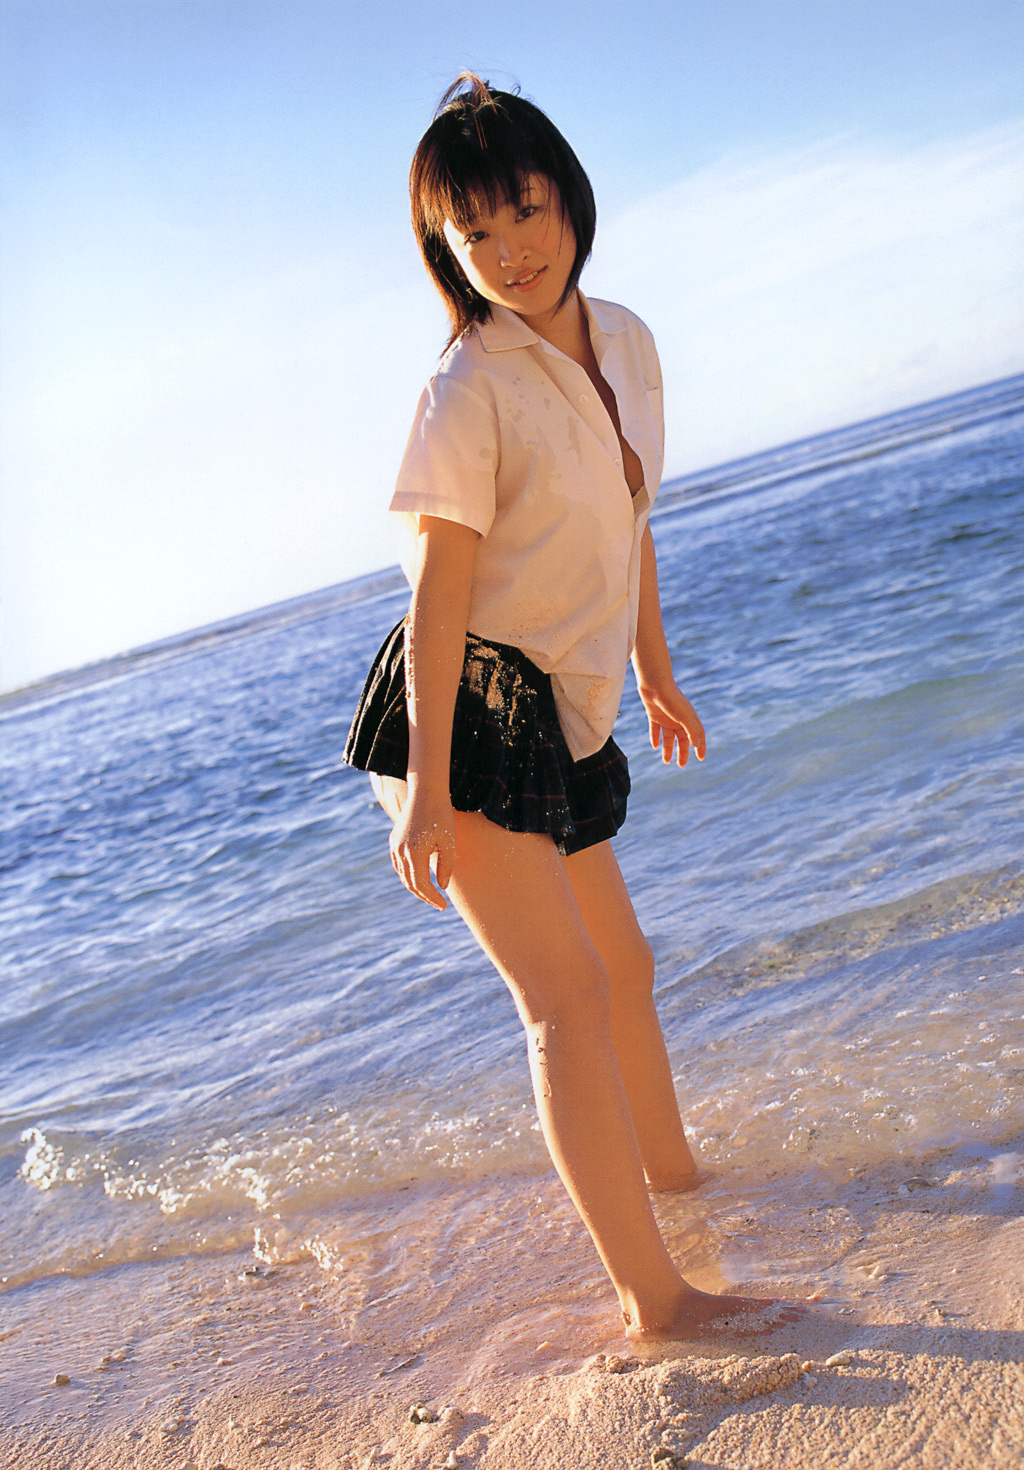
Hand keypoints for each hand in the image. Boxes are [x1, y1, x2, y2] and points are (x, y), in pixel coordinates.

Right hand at [388, 783, 455, 910]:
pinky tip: (418, 877)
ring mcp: (395, 845)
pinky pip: (398, 864)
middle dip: (424, 896)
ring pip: (402, 874)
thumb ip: (446, 867)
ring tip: (429, 893)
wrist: (426, 791)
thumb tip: (441, 887)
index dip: (432, 898)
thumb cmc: (442, 815)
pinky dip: (407, 874)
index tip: (443, 905)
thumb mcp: (449, 842)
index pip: (421, 885)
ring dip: (414, 886)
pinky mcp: (394, 839)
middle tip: (438, 903)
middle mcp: (401, 851)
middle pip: (409, 883)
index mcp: (414, 853)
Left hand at [638, 681, 705, 767]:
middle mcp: (679, 719)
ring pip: (668, 737)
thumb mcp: (684, 716)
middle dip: (682, 752)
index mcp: (689, 718)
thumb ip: (692, 730)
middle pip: (682, 739)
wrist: (654, 683)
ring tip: (666, 761)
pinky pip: (655, 729)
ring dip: (668, 749)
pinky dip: (655, 738)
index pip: (697, 735)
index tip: (700, 758)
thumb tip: (697, 745)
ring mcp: (666, 717)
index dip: (700, 747)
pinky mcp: (654, 715)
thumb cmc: (671, 699)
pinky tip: (655, 746)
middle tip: (681, 765)